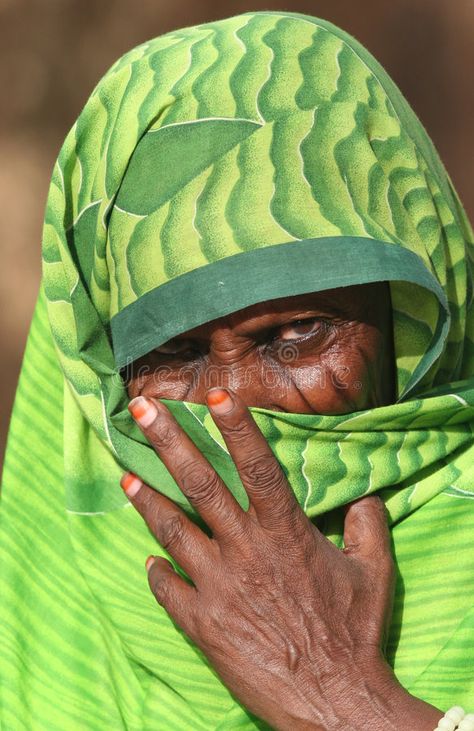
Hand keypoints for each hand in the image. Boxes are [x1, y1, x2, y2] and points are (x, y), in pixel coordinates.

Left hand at [121, 388, 442, 730]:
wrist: (332, 700)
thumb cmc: (354, 633)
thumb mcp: (374, 572)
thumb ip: (369, 526)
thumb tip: (366, 498)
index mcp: (285, 531)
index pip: (257, 466)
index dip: (235, 428)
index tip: (213, 397)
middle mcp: (246, 549)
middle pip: (201, 484)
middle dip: (170, 442)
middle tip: (143, 410)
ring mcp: (218, 585)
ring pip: (173, 530)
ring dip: (147, 500)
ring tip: (124, 475)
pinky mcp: (202, 622)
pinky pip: (168, 590)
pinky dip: (156, 572)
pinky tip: (147, 559)